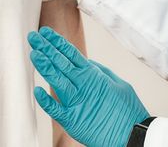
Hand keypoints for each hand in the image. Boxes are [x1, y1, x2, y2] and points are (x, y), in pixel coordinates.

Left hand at [28, 27, 148, 146]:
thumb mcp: (119, 85)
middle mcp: (84, 86)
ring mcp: (77, 103)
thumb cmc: (128, 111)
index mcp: (94, 76)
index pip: (71, 54)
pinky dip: (46, 101)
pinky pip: (55, 109)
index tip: (46, 33)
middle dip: (46, 48)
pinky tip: (37, 91)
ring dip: (44, 66)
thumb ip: (101, 72)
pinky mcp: (73, 121)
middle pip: (61, 62)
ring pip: (57, 80)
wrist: (134, 135)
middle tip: (33, 37)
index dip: (57, 42)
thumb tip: (88, 62)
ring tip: (34, 53)